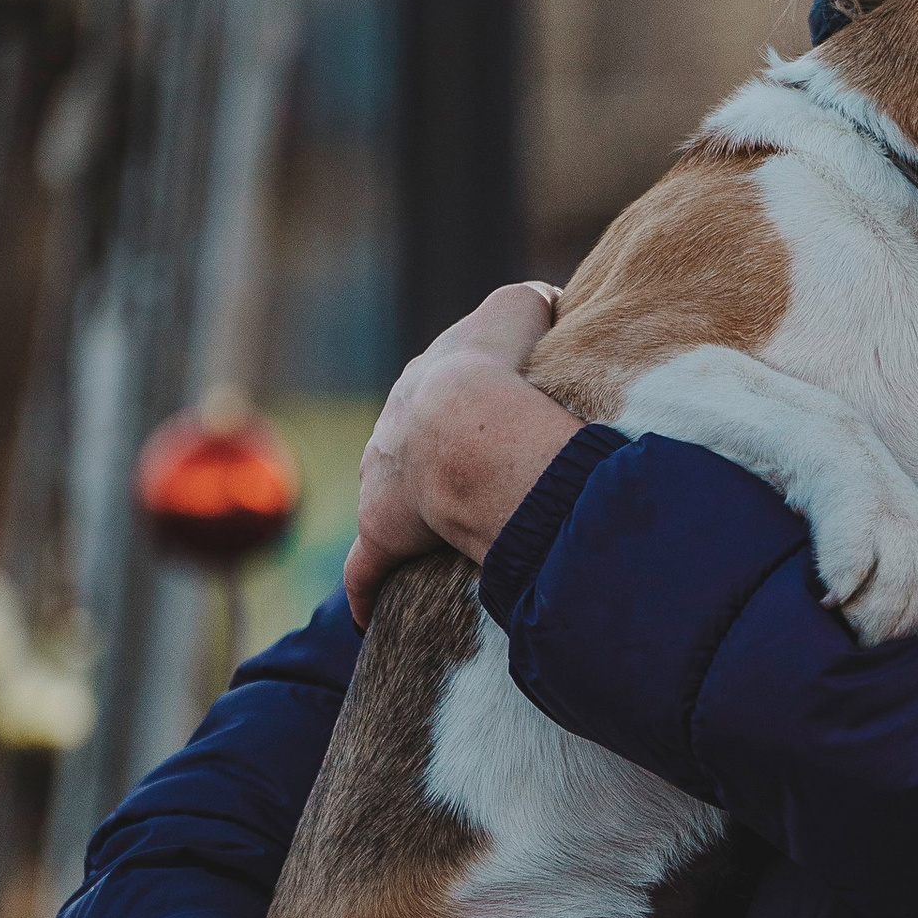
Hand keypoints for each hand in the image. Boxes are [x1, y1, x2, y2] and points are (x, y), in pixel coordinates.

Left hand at [344, 283, 576, 619]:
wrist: (466, 427)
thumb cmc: (501, 367)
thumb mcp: (521, 309)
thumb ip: (534, 301)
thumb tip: (551, 302)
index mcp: (425, 384)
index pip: (438, 393)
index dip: (468, 409)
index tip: (490, 426)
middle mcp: (391, 431)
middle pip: (404, 446)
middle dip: (426, 462)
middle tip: (465, 482)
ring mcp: (380, 484)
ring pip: (384, 499)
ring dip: (406, 517)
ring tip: (439, 535)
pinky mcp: (381, 535)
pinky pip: (366, 573)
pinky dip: (367, 593)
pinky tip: (368, 616)